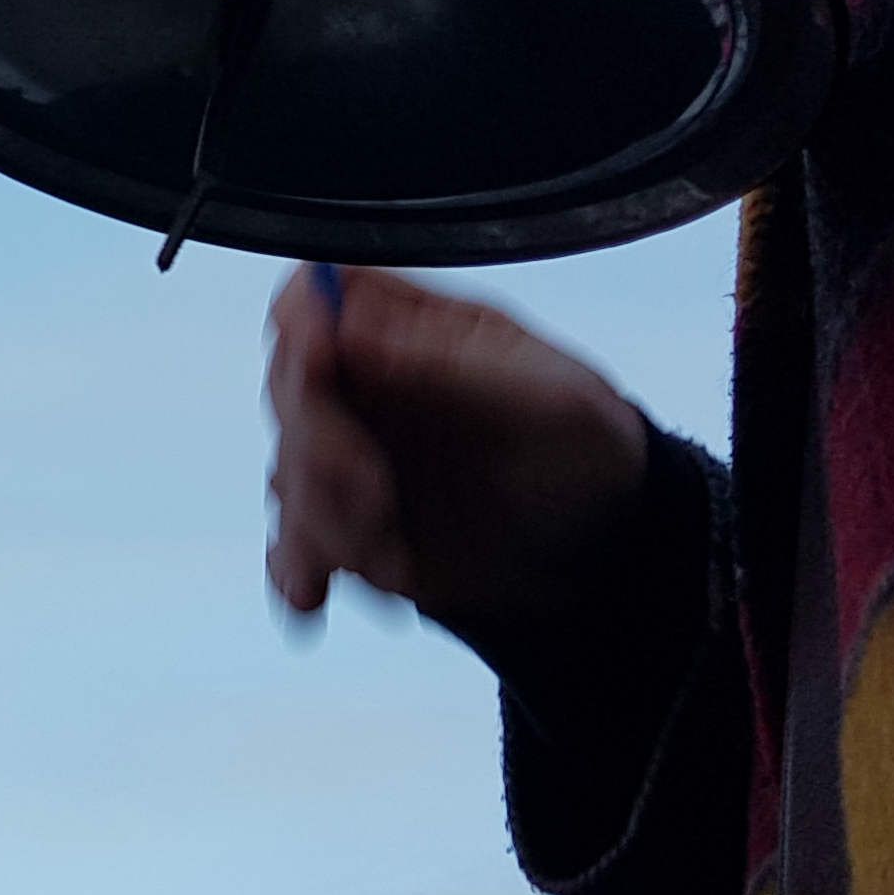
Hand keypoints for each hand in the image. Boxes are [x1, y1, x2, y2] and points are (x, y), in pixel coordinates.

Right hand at [262, 264, 648, 632]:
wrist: (605, 552)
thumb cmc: (587, 450)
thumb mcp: (545, 398)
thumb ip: (445, 361)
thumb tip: (347, 325)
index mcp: (410, 330)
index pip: (318, 297)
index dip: (302, 321)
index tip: (320, 359)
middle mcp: (368, 387)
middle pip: (288, 389)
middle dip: (318, 444)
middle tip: (373, 489)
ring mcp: (353, 458)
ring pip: (288, 473)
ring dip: (326, 520)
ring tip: (394, 559)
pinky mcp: (350, 526)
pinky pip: (294, 542)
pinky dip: (297, 569)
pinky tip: (314, 597)